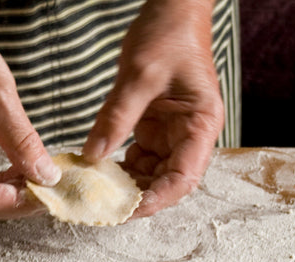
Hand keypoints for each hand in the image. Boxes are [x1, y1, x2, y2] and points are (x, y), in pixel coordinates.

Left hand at [82, 0, 222, 217]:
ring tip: (98, 191)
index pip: (184, 177)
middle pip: (169, 181)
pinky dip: (121, 166)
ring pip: (153, 173)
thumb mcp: (139, 75)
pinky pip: (140, 157)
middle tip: (105, 206)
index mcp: (201, 125)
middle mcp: (191, 135)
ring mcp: (173, 133)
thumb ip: (116, 117)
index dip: (158, 198)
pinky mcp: (156, 127)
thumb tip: (93, 156)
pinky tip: (99, 169)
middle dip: (140, 196)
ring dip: (128, 184)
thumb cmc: (169, 34)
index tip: (130, 209)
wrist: (173, 8)